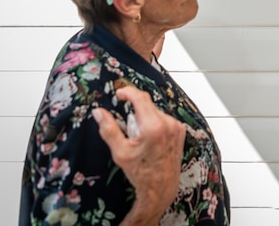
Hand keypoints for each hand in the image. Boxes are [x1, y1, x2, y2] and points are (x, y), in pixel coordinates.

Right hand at [93, 86, 185, 224]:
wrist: (161, 187)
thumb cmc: (141, 173)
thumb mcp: (120, 152)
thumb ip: (109, 129)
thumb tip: (98, 112)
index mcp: (154, 127)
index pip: (141, 98)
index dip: (128, 92)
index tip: (119, 93)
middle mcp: (168, 124)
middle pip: (148, 105)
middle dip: (135, 112)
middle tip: (129, 130)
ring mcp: (176, 127)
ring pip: (155, 112)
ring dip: (145, 118)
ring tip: (141, 139)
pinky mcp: (180, 130)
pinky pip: (164, 119)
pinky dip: (155, 124)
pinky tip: (151, 140)